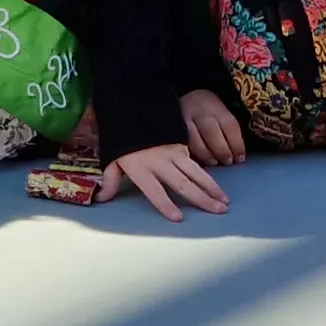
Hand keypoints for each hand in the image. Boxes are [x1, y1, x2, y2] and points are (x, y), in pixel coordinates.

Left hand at [101, 142, 229, 221]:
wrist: (134, 107)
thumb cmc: (122, 137)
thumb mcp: (112, 159)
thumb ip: (110, 181)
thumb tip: (101, 199)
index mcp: (141, 169)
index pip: (155, 191)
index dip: (166, 205)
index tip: (178, 218)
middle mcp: (160, 162)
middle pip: (183, 184)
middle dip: (202, 199)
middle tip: (218, 211)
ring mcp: (173, 153)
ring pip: (196, 172)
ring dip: (211, 188)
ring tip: (224, 201)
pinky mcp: (181, 145)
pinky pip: (196, 162)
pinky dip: (207, 176)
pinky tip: (217, 187)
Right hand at [178, 88, 247, 167]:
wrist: (185, 97)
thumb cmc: (208, 108)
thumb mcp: (221, 110)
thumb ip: (228, 128)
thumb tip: (239, 152)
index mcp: (216, 107)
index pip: (229, 125)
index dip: (236, 144)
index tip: (240, 158)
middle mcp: (200, 112)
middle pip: (211, 132)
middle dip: (222, 151)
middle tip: (228, 162)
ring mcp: (184, 120)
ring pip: (195, 140)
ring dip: (207, 155)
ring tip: (214, 162)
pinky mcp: (174, 129)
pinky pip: (183, 144)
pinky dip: (193, 154)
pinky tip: (200, 160)